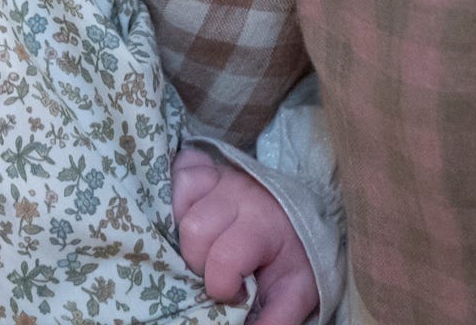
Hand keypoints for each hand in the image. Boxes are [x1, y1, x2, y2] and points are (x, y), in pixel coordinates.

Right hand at [171, 146, 320, 324]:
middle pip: (194, 231)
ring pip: (179, 204)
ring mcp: (218, 175)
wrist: (301, 214)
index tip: (237, 293)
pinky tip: (188, 218)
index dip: (222, 286)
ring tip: (203, 247)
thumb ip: (276, 320)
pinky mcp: (204, 166)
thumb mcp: (296, 291)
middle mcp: (240, 193)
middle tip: (215, 271)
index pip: (225, 259)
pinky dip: (175, 200)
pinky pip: (176, 175)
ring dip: (182, 233)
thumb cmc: (295, 256)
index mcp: (264, 226)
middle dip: (198, 262)